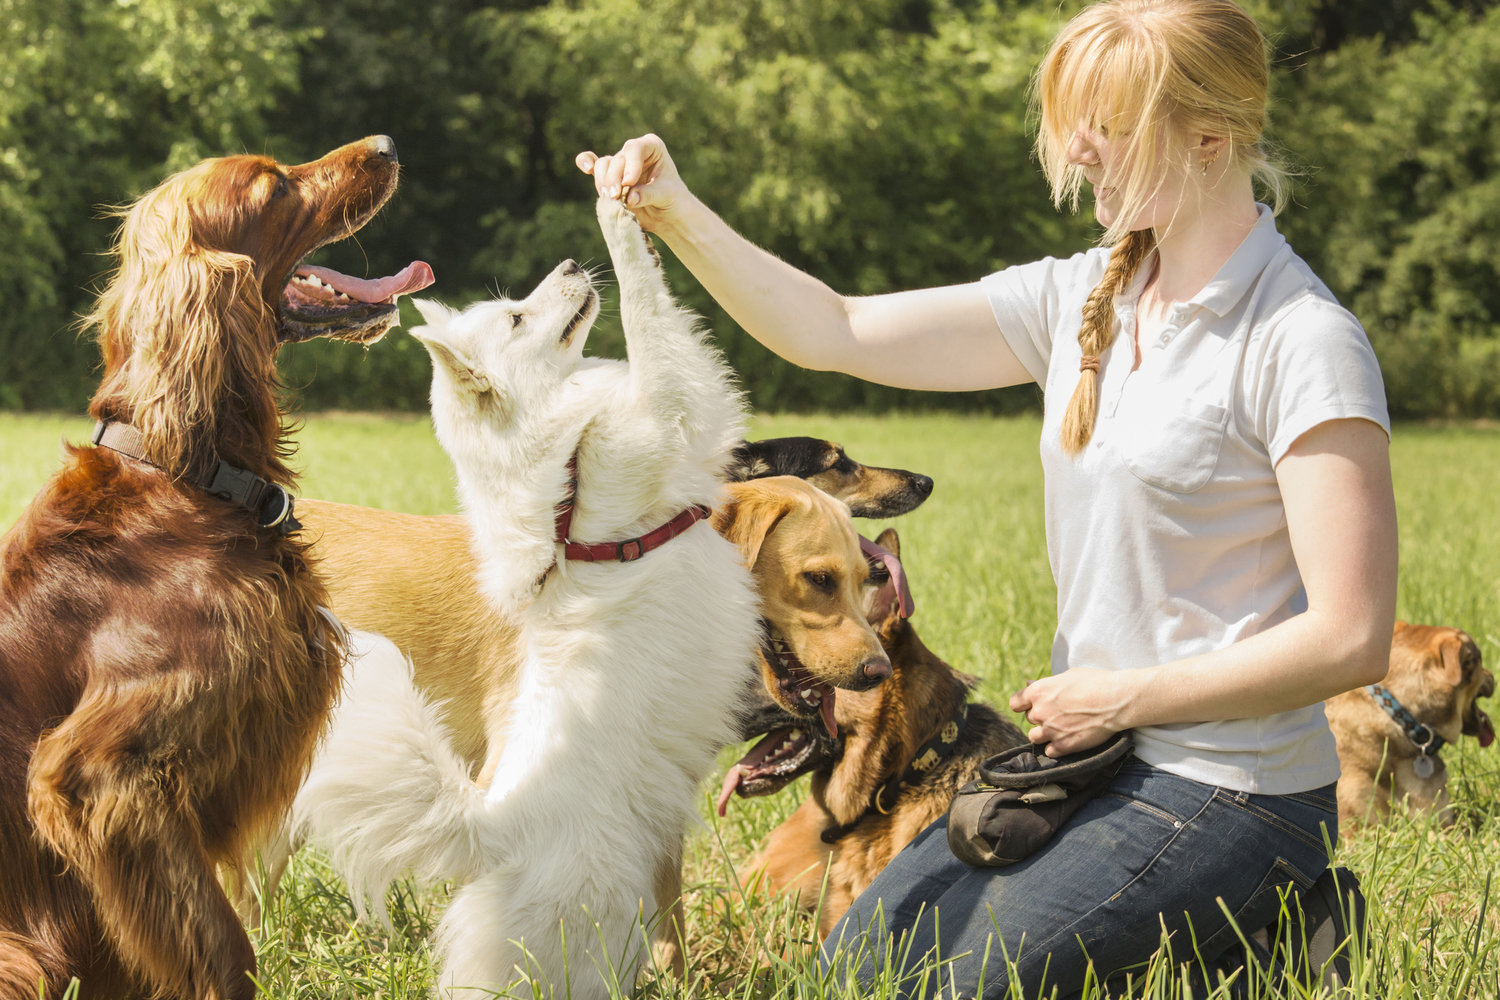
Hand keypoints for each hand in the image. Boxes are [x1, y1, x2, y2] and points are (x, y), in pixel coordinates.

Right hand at [575, 133, 690, 233]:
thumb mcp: (666, 196)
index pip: (635, 149)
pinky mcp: (610, 177)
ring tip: (610, 199)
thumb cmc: (673, 200)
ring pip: (603, 166)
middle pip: (617, 159)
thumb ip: (648, 194)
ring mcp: (621, 163)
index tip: (629, 183)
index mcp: (652, 147)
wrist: (668, 215)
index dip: (630, 165)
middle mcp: (634, 151)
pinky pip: (594, 166)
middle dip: (614, 178)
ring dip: (603, 182)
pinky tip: (585, 167)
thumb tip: (629, 198)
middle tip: (616, 196)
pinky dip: (586, 163)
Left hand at [1008, 668, 1127, 756]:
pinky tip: (1066, 740)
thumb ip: (1046, 684)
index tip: (1031, 706)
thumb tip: (1029, 684)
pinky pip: (1049, 751)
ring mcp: (1050, 730)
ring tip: (1058, 729)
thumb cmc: (1095, 682)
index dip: (1023, 705)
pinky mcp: (1063, 745)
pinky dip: (1056, 748)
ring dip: (1044, 734)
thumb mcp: (1067, 676)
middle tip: (1057, 715)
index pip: (1015, 703)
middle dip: (1040, 717)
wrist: (1116, 700)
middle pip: (1029, 719)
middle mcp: (1040, 712)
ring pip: (1034, 737)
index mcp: (1038, 692)